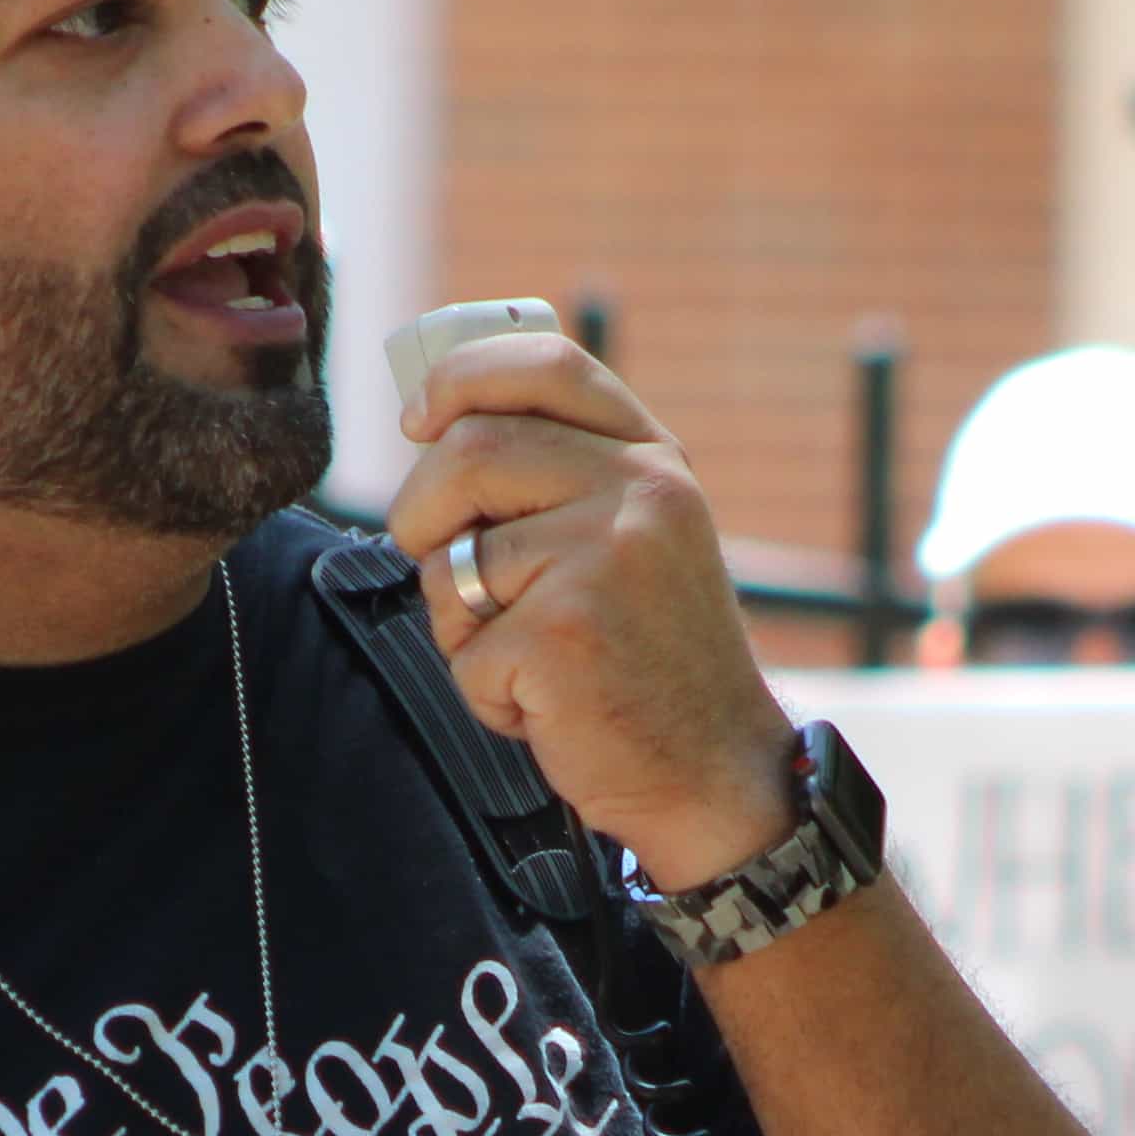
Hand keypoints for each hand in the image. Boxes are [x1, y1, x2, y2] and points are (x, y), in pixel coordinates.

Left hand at [386, 330, 800, 891]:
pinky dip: (485, 692)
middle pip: (469, 450)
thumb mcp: (634, 539)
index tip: (418, 418)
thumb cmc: (649, 658)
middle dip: (421, 513)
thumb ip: (563, 476)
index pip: (545, 364)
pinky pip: (464, 649)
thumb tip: (433, 427)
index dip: (460, 377)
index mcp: (653, 459)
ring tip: (528, 660)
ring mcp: (605, 557)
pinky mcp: (565, 632)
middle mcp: (640, 492)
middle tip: (436, 563)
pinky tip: (547, 707)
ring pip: (452, 562)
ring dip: (459, 626)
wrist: (716, 770)